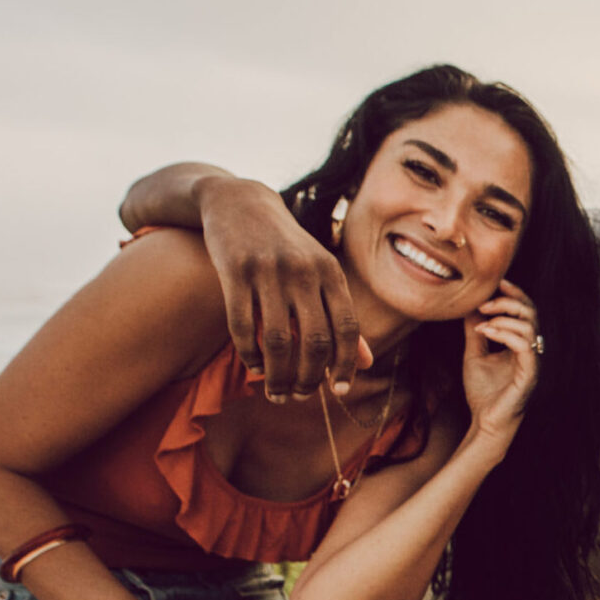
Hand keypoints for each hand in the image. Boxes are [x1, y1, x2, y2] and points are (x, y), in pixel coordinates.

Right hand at [197, 176, 363, 400]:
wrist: (240, 203)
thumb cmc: (288, 248)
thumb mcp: (321, 274)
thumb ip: (342, 317)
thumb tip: (366, 364)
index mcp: (330, 273)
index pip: (347, 329)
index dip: (346, 365)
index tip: (340, 391)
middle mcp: (303, 272)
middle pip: (314, 341)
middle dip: (310, 378)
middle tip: (301, 397)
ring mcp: (268, 271)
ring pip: (277, 341)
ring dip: (278, 376)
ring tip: (277, 392)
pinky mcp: (233, 271)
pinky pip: (241, 327)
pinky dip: (249, 355)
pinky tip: (253, 368)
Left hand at [461, 282, 539, 445]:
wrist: (486, 422)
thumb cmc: (483, 392)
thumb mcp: (474, 354)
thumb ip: (475, 331)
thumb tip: (469, 306)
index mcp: (521, 342)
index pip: (525, 310)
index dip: (513, 293)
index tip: (494, 283)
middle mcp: (531, 349)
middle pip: (531, 312)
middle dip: (507, 301)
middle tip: (483, 303)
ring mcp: (533, 361)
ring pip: (529, 326)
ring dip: (503, 318)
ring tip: (482, 323)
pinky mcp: (530, 373)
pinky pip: (524, 345)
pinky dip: (504, 333)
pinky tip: (485, 333)